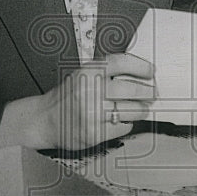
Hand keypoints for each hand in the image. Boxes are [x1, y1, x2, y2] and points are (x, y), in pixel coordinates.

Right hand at [38, 53, 154, 150]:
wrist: (45, 119)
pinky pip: (123, 127)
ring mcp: (92, 112)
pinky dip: (126, 124)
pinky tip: (120, 120)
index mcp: (89, 71)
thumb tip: (139, 74)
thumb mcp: (83, 74)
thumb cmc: (68, 96)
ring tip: (140, 108)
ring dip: (140, 110)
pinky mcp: (94, 133)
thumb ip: (107, 72)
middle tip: (152, 93)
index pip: (122, 62)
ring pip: (132, 111)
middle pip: (133, 89)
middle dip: (147, 92)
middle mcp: (91, 90)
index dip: (141, 66)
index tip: (151, 71)